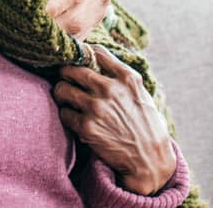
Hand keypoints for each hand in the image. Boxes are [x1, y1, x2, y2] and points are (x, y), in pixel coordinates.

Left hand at [17, 0, 113, 37]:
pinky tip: (40, 38)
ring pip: (80, 30)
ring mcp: (103, 5)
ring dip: (54, 36)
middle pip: (78, 17)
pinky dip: (61, 40)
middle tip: (22, 25)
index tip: (28, 10)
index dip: (53, 5)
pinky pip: (81, 36)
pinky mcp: (98, 17)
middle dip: (50, 25)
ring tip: (28, 34)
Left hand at [53, 44, 175, 194]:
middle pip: (71, 68)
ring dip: (61, 93)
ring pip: (62, 89)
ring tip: (66, 98)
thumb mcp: (141, 94)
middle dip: (65, 73)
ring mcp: (97, 108)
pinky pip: (64, 113)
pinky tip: (74, 118)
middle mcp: (111, 89)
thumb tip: (97, 58)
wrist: (150, 160)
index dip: (83, 53)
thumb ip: (121, 77)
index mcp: (127, 78)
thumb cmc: (147, 126)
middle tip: (65, 79)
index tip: (79, 59)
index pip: (96, 51)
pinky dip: (66, 115)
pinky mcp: (87, 127)